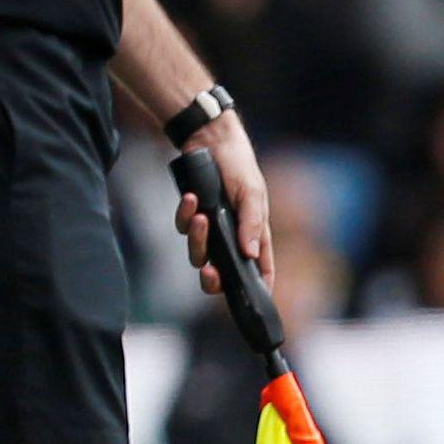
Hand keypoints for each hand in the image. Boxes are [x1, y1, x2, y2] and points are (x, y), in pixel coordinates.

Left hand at [173, 113, 275, 296]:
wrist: (210, 140)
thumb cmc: (239, 166)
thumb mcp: (252, 193)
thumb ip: (251, 224)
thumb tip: (250, 254)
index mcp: (254, 234)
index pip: (260, 269)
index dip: (257, 289)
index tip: (252, 304)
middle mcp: (232, 236)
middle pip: (221, 273)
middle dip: (213, 279)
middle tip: (210, 272)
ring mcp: (210, 228)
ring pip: (198, 253)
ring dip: (198, 239)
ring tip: (201, 217)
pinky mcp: (191, 215)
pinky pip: (183, 227)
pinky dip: (185, 215)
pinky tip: (191, 199)